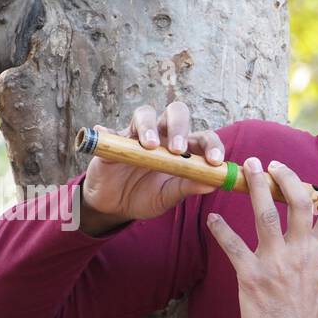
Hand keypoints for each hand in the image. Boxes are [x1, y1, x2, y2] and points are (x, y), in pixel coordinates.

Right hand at [79, 100, 225, 233]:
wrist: (117, 205)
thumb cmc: (147, 196)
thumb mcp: (170, 196)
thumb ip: (188, 188)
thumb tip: (213, 184)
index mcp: (183, 148)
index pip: (202, 137)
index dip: (211, 145)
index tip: (214, 161)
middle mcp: (162, 135)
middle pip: (176, 112)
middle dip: (180, 126)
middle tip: (178, 150)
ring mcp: (137, 135)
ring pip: (145, 113)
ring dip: (149, 126)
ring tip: (150, 146)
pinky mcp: (113, 141)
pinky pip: (108, 131)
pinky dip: (106, 131)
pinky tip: (103, 133)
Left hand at [206, 155, 317, 317]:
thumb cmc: (311, 315)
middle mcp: (301, 253)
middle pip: (298, 203)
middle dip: (286, 177)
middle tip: (272, 163)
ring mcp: (276, 263)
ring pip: (265, 215)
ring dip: (256, 188)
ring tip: (247, 167)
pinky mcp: (251, 277)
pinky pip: (233, 247)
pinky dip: (221, 230)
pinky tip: (212, 219)